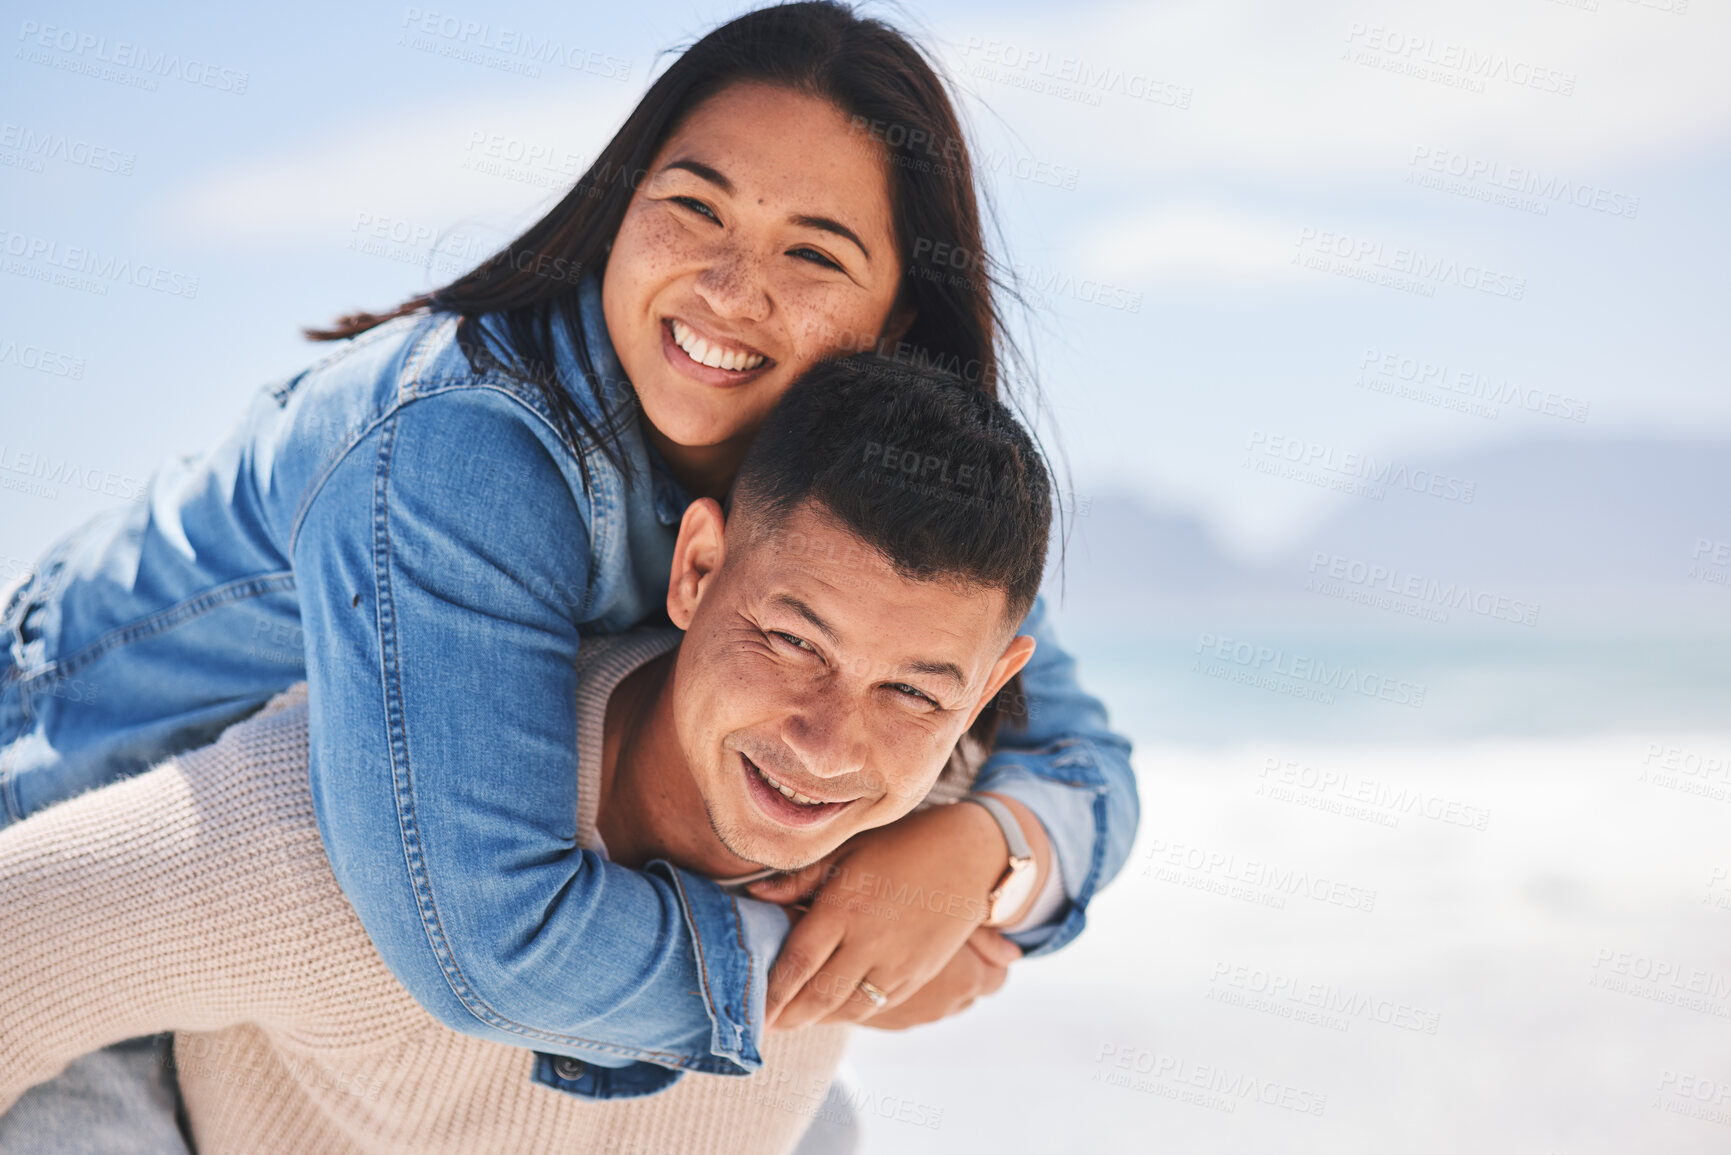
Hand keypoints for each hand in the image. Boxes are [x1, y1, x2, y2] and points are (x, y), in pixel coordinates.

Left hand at [751, 800, 1010, 1030]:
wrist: (969, 857)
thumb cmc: (901, 845)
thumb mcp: (848, 850)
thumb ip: (800, 878)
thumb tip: (754, 892)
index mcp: (844, 908)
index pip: (797, 963)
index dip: (772, 992)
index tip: (754, 1008)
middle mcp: (868, 942)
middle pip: (819, 995)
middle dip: (789, 1015)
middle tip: (765, 1025)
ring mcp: (896, 963)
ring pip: (848, 1008)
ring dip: (817, 1019)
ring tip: (794, 1020)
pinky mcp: (917, 974)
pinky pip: (877, 1005)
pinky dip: (850, 1012)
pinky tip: (834, 1010)